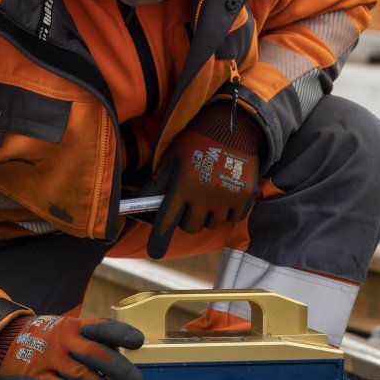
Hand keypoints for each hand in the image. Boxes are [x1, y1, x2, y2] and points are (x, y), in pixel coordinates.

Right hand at [0, 312, 144, 379]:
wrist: (3, 343)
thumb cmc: (45, 340)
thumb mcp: (65, 330)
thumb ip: (90, 342)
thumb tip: (123, 361)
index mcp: (73, 327)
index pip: (102, 327)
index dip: (122, 334)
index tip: (138, 342)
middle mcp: (64, 341)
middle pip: (98, 355)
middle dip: (121, 370)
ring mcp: (50, 360)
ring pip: (84, 378)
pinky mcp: (37, 379)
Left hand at [146, 99, 262, 259]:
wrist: (232, 127)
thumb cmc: (196, 143)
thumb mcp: (173, 159)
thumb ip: (157, 184)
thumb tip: (135, 201)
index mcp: (183, 184)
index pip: (167, 219)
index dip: (160, 237)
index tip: (155, 252)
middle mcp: (204, 194)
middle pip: (191, 226)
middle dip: (189, 218)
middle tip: (192, 202)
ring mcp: (226, 197)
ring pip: (212, 224)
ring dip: (209, 214)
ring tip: (211, 192)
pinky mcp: (244, 197)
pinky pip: (233, 218)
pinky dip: (229, 210)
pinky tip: (227, 191)